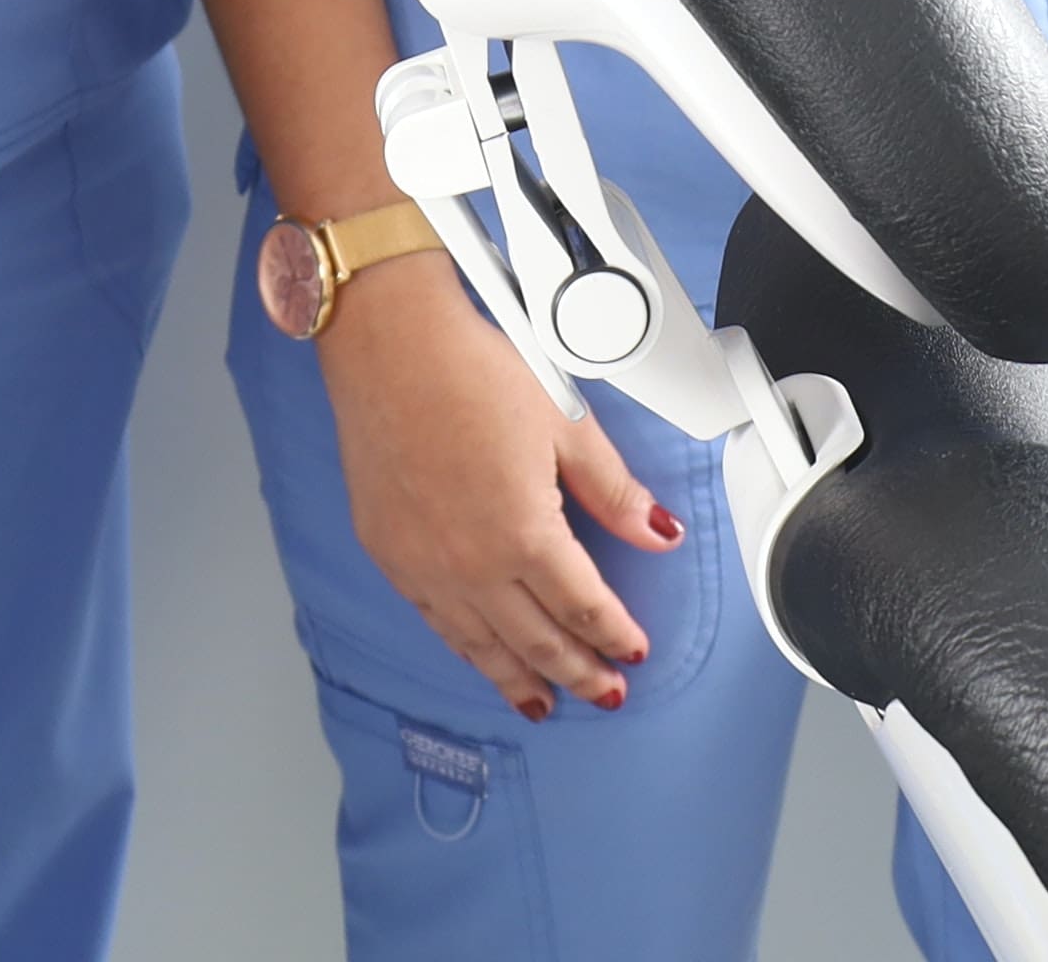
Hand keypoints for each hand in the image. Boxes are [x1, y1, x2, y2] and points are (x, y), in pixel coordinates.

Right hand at [318, 246, 683, 719]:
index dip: (614, 635)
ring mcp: (424, 565)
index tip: (633, 652)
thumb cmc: (469, 370)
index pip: (583, 606)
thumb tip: (658, 532)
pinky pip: (436, 622)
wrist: (389, 344)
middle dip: (578, 672)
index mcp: (523, 533)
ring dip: (519, 678)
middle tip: (604, 693)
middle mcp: (471, 564)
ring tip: (543, 703)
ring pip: (482, 646)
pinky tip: (479, 655)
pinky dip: (466, 649)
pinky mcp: (389, 554)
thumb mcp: (565, 424)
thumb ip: (614, 491)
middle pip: (537, 640)